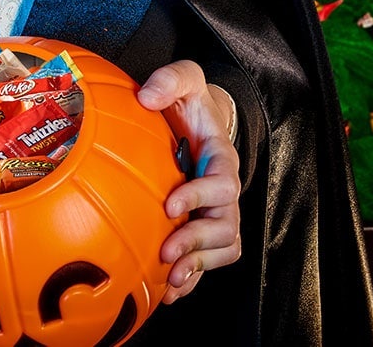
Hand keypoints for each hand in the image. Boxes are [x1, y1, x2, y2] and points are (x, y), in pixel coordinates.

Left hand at [136, 60, 243, 304]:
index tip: (170, 205)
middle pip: (226, 226)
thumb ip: (170, 79)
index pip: (222, 183)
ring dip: (199, 266)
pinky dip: (191, 279)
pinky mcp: (204, 228)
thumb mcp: (185, 79)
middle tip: (167, 253)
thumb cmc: (189, 103)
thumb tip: (146, 95)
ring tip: (170, 281)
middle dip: (198, 242)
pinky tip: (165, 292)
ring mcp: (217, 213)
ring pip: (223, 248)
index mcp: (221, 158)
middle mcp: (225, 191)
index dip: (200, 196)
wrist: (197, 122)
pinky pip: (208, 261)